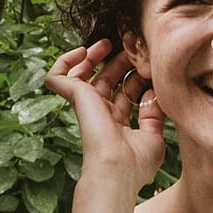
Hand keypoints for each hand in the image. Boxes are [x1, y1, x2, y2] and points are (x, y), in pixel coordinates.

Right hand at [43, 39, 165, 201]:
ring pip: (82, 75)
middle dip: (120, 62)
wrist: (117, 170)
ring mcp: (87, 106)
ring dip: (94, 56)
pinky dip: (65, 61)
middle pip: (107, 80)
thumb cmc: (135, 164)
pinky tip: (83, 51)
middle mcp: (101, 114)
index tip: (150, 65)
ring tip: (108, 43)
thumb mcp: (154, 136)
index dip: (136, 77)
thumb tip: (154, 93)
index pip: (124, 94)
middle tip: (132, 48)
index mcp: (118, 124)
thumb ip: (154, 115)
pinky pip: (57, 76)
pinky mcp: (76, 98)